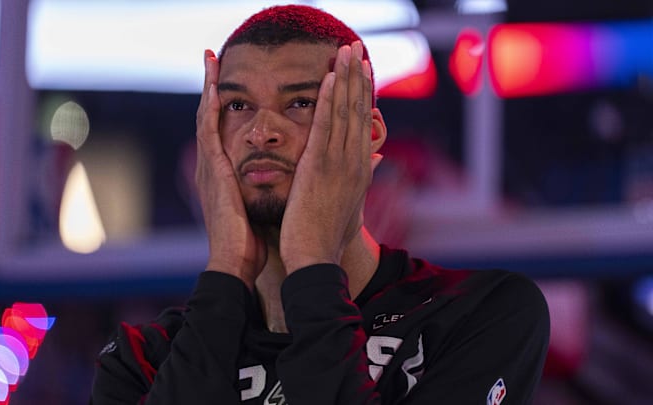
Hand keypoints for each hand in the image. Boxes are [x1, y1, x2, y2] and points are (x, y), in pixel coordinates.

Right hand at [195, 49, 265, 289]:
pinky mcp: (212, 170)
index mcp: (224, 172)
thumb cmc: (252, 239)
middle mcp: (212, 165)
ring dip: (208, 85)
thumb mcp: (261, 205)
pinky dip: (210, 106)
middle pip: (210, 115)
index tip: (229, 80)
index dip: (225, 103)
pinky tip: (214, 86)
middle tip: (211, 58)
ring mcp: (209, 166)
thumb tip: (290, 175)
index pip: (223, 129)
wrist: (237, 261)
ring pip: (206, 115)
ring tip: (209, 59)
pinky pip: (209, 130)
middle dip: (210, 85)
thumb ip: (269, 185)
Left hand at [279, 41, 380, 271]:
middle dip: (358, 77)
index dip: (363, 94)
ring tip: (346, 50)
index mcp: (360, 170)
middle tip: (356, 47)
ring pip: (345, 113)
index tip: (363, 70)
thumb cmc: (328, 236)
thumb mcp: (352, 205)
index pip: (363, 124)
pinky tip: (330, 78)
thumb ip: (363, 178)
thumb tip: (375, 159)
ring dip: (346, 78)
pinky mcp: (319, 167)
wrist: (316, 259)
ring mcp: (339, 163)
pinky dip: (328, 100)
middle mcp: (355, 162)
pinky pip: (325, 126)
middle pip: (358, 111)